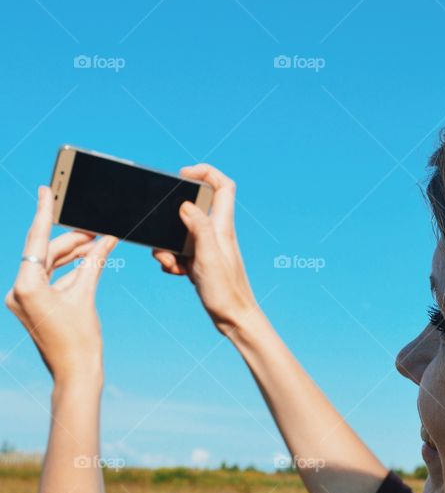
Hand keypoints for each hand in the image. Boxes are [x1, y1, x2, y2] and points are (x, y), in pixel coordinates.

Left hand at [5, 186, 116, 382]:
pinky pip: (48, 278)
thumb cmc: (80, 340)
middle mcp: (17, 291)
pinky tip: (86, 260)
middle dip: (70, 240)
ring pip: (47, 264)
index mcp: (26, 287)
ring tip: (95, 242)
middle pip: (44, 253)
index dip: (44, 213)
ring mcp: (22, 299)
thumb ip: (94, 262)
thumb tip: (106, 238)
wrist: (75, 372)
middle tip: (94, 227)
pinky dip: (66, 269)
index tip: (47, 190)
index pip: (36, 241)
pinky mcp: (30, 305)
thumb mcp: (86, 295)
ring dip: (70, 254)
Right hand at [151, 163, 258, 334]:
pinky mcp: (201, 262)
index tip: (183, 175)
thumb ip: (199, 228)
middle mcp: (217, 234)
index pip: (223, 186)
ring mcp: (208, 248)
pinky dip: (172, 259)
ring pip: (180, 233)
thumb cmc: (226, 291)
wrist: (234, 320)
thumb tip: (186, 204)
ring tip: (171, 263)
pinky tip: (176, 272)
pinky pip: (179, 252)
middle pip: (193, 208)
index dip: (205, 172)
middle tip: (163, 229)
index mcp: (223, 227)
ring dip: (167, 245)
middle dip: (172, 216)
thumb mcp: (208, 257)